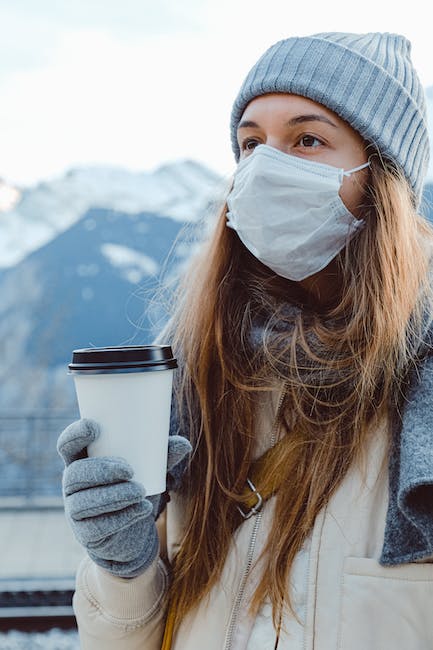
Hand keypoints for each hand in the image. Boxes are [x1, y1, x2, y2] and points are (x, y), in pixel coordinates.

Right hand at [57, 418, 190, 577]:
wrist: (132, 534)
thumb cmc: (133, 488)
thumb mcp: (147, 470)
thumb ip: (162, 456)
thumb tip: (184, 444)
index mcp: (82, 461)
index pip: (67, 445)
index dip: (75, 435)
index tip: (94, 427)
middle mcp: (73, 485)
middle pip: (74, 474)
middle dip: (100, 470)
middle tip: (129, 470)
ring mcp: (75, 512)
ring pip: (84, 502)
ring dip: (114, 495)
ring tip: (140, 491)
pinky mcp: (86, 535)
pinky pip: (98, 527)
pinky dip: (122, 517)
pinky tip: (142, 509)